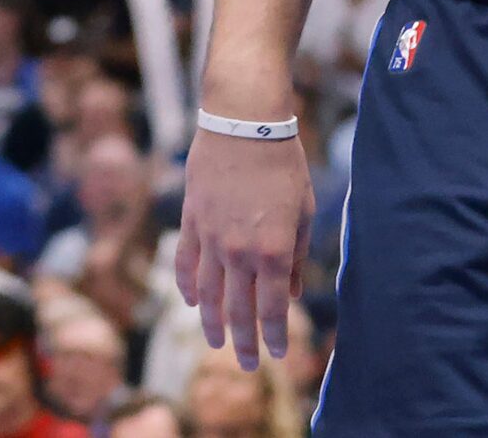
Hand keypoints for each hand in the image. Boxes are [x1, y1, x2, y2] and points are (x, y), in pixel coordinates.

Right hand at [176, 124, 313, 371]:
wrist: (243, 124)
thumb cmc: (284, 164)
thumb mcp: (303, 212)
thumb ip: (296, 256)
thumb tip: (290, 290)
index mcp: (273, 250)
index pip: (273, 308)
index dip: (275, 336)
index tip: (278, 355)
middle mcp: (238, 250)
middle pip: (237, 308)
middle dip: (244, 341)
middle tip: (248, 364)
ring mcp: (210, 236)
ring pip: (206, 292)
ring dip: (211, 321)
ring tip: (216, 342)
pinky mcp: (191, 219)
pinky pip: (185, 261)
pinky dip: (186, 285)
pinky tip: (190, 301)